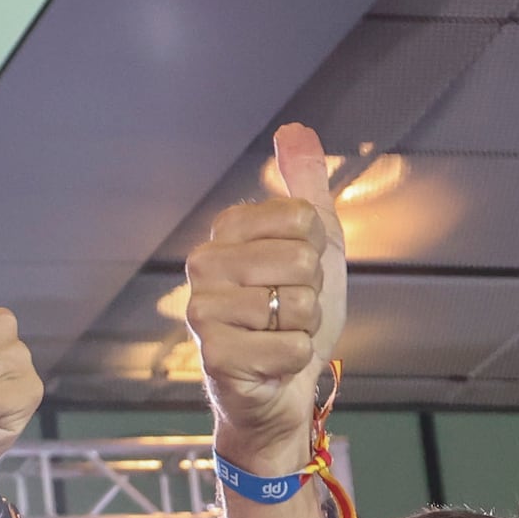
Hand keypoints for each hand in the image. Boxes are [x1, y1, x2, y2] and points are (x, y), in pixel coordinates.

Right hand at [177, 124, 349, 472]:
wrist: (282, 387)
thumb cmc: (292, 316)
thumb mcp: (312, 242)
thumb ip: (303, 184)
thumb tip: (294, 129)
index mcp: (225, 232)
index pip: (304, 218)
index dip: (316, 252)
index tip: (294, 274)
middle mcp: (203, 266)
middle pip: (302, 260)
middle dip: (311, 294)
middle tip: (286, 312)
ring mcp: (203, 312)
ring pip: (297, 306)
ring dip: (303, 330)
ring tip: (277, 337)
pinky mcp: (213, 357)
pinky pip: (290, 348)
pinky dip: (295, 361)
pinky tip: (272, 365)